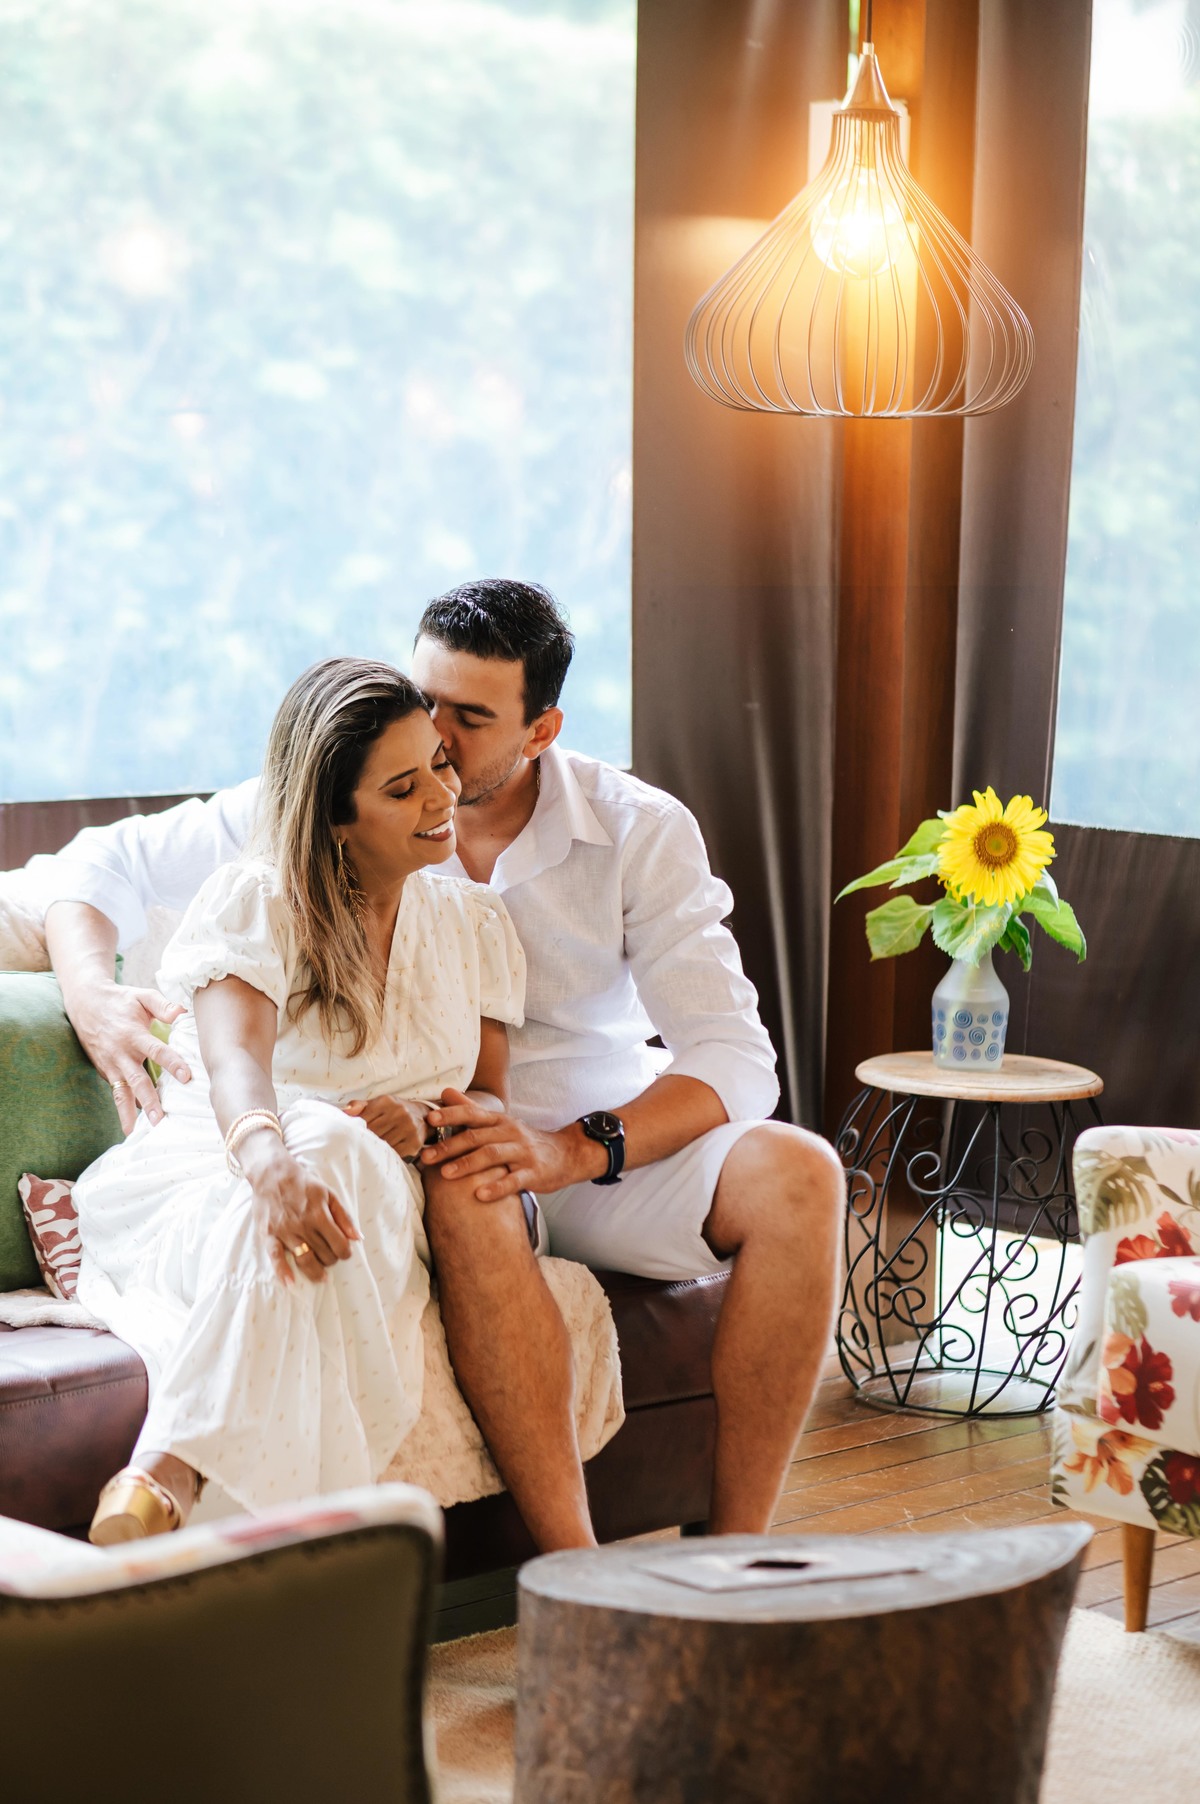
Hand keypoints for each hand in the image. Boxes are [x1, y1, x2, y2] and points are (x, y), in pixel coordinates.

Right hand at [63, 977, 190, 1133]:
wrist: (85, 1004)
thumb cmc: (120, 1000)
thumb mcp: (141, 995)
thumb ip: (162, 1004)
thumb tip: (182, 1012)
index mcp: (133, 1034)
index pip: (156, 1051)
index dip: (172, 1063)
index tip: (187, 1076)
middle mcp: (121, 1053)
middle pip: (138, 1080)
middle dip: (149, 1100)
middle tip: (160, 1119)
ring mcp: (112, 1065)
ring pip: (122, 1092)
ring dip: (130, 1113)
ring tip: (137, 1132)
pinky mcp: (107, 1072)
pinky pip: (116, 1093)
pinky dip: (123, 1109)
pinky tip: (131, 1127)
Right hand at [241, 1137, 360, 1285]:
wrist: (272, 1174)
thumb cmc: (303, 1184)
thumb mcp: (329, 1194)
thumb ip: (344, 1217)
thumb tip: (358, 1238)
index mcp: (319, 1215)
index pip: (339, 1243)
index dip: (346, 1251)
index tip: (345, 1251)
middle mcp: (303, 1225)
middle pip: (323, 1254)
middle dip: (331, 1258)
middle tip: (331, 1256)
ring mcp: (285, 1232)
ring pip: (304, 1259)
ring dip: (315, 1272)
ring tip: (322, 1278)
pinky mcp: (268, 1235)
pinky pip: (275, 1257)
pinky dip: (282, 1272)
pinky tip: (290, 1283)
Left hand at [343, 1095, 429, 1160]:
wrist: (421, 1116)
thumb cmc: (393, 1111)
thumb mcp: (377, 1104)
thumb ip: (358, 1106)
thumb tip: (344, 1112)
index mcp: (386, 1101)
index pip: (364, 1119)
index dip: (357, 1129)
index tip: (353, 1135)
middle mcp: (399, 1113)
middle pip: (373, 1133)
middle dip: (365, 1140)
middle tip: (359, 1146)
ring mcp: (408, 1128)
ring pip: (383, 1144)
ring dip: (375, 1149)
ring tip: (370, 1150)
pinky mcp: (414, 1142)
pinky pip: (394, 1153)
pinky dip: (387, 1154)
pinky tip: (383, 1153)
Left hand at [419, 1087, 598, 1200]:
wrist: (567, 1154)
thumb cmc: (525, 1141)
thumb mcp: (500, 1123)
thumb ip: (472, 1109)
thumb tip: (445, 1091)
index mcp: (499, 1121)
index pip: (472, 1114)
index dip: (451, 1115)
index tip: (429, 1120)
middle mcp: (510, 1133)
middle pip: (476, 1137)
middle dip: (449, 1146)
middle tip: (426, 1157)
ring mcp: (523, 1153)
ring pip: (492, 1155)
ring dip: (467, 1164)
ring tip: (446, 1174)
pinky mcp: (534, 1173)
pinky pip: (514, 1180)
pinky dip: (497, 1188)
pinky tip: (480, 1195)